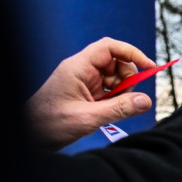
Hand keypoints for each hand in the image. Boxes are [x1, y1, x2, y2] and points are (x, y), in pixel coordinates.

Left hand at [26, 38, 155, 150]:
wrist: (30, 133)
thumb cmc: (50, 123)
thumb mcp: (88, 118)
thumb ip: (119, 109)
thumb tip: (146, 101)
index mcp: (78, 67)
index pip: (110, 48)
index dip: (132, 53)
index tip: (151, 68)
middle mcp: (82, 70)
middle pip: (116, 62)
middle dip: (128, 79)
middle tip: (127, 99)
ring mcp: (84, 81)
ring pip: (115, 77)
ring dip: (122, 92)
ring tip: (113, 110)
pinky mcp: (86, 93)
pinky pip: (109, 90)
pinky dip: (115, 99)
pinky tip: (107, 112)